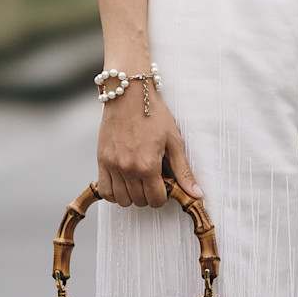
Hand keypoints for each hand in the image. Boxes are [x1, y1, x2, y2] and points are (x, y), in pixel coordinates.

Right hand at [95, 86, 200, 208]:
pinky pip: (105, 190)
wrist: (129, 95)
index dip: (163, 196)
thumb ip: (183, 171)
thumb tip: (196, 195)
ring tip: (139, 180)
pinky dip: (114, 192)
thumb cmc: (155, 115)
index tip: (165, 185)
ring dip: (132, 195)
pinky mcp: (101, 160)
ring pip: (121, 200)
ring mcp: (112, 165)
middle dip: (149, 195)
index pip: (155, 200)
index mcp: (148, 165)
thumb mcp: (174, 142)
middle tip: (153, 179)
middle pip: (139, 201)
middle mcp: (128, 169)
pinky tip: (124, 182)